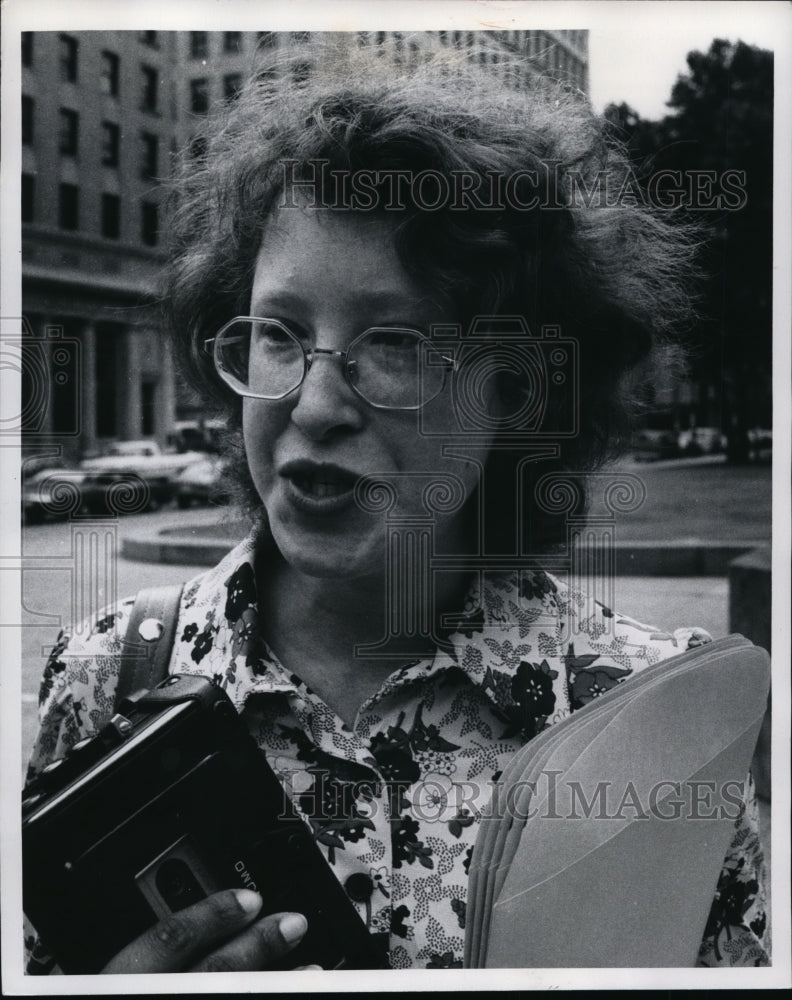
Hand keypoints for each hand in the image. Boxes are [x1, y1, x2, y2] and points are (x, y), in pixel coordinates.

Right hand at [101, 889, 315, 972]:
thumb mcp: (101, 989)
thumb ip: (138, 971)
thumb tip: (197, 941)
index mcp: (116, 989)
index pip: (164, 944)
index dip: (212, 915)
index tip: (249, 899)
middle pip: (210, 975)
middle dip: (258, 947)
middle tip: (293, 924)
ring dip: (278, 991)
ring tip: (312, 973)